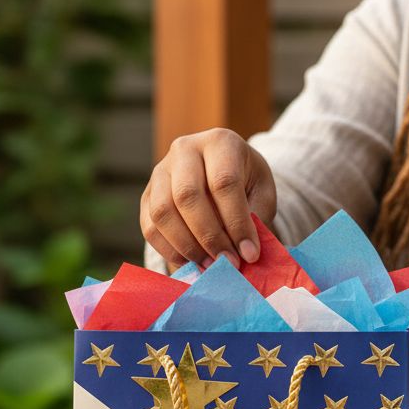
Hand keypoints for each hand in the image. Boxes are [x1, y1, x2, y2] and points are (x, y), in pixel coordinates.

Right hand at [141, 128, 276, 269]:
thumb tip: (244, 254)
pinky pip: (150, 227)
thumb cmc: (247, 183)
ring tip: (211, 266)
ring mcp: (160, 171)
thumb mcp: (262, 193)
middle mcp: (185, 149)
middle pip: (187, 196)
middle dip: (210, 237)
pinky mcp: (146, 195)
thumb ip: (255, 219)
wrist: (222, 172)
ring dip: (188, 247)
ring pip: (163, 212)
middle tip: (228, 263)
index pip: (224, 182)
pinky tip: (193, 263)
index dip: (236, 222)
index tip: (250, 254)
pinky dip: (171, 251)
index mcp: (220, 142)